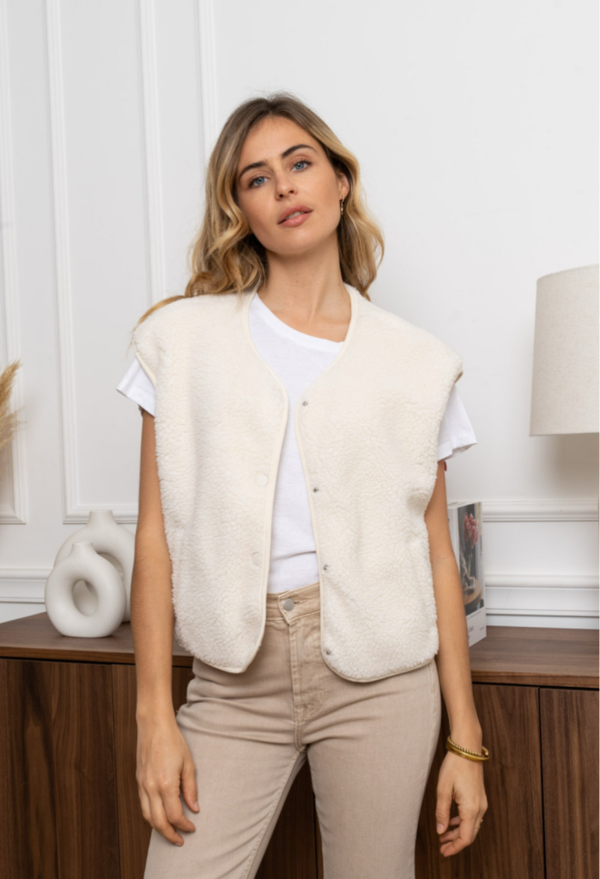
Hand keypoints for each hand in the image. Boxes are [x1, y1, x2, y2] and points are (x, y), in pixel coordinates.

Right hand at [136, 713, 199, 845]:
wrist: (153, 725)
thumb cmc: (173, 741)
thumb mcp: (188, 763)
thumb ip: (191, 788)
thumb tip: (194, 809)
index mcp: (166, 784)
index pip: (174, 815)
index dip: (184, 825)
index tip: (192, 827)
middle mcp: (151, 787)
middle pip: (158, 822)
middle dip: (170, 835)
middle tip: (180, 840)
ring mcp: (142, 785)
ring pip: (147, 816)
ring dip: (158, 828)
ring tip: (170, 832)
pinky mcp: (138, 781)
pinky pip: (143, 805)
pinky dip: (151, 815)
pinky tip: (160, 815)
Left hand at [435, 750, 487, 855]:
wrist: (467, 749)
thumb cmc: (454, 766)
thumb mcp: (443, 789)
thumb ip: (442, 812)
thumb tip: (441, 831)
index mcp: (471, 808)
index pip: (465, 837)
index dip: (455, 847)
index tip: (443, 852)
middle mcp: (480, 808)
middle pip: (469, 834)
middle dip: (456, 842)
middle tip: (442, 847)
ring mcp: (482, 803)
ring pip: (471, 826)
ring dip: (458, 832)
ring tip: (443, 835)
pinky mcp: (479, 797)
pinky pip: (473, 816)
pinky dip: (462, 823)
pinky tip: (452, 822)